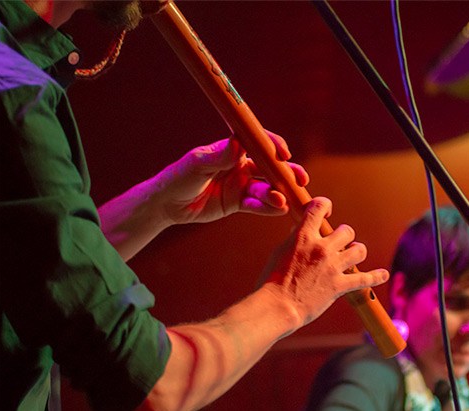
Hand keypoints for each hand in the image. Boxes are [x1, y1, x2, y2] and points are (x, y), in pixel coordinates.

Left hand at [151, 132, 308, 224]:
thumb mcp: (197, 163)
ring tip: (282, 200)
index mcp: (233, 150)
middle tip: (300, 179)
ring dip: (278, 193)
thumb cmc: (179, 176)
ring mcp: (241, 185)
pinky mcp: (238, 203)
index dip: (274, 146)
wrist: (168, 203)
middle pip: (271, 167)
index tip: (283, 154)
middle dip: (288, 172)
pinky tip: (279, 209)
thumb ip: (219, 155)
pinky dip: (269, 207)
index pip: (259, 143)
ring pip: (267, 188)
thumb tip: (238, 143)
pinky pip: (258, 205)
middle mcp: (241, 165)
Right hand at [259, 197, 388, 327]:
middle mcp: (321, 248)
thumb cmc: (272, 281)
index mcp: (303, 237)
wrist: (278, 306)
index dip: (325, 205)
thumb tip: (301, 229)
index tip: (326, 210)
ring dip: (357, 252)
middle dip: (344, 235)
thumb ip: (294, 240)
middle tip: (339, 243)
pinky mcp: (340, 285)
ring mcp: (333, 266)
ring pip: (359, 250)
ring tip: (353, 255)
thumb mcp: (280, 252)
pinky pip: (365, 278)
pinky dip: (376, 276)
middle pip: (346, 231)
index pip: (319, 207)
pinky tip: (383, 274)